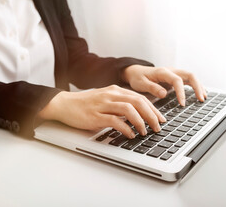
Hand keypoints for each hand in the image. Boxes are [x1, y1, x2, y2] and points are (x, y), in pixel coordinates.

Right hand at [38, 85, 165, 138]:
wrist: (64, 104)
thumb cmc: (85, 104)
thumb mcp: (105, 99)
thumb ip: (119, 104)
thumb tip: (137, 115)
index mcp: (115, 90)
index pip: (140, 97)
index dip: (153, 109)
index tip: (161, 119)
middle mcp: (111, 95)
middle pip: (138, 102)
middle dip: (151, 115)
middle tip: (158, 127)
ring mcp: (103, 104)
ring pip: (129, 109)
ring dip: (140, 121)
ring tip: (145, 132)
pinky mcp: (96, 116)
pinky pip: (115, 120)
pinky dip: (126, 128)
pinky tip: (130, 134)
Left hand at [122, 65, 206, 105]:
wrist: (135, 72)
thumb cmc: (137, 78)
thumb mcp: (141, 84)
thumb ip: (152, 88)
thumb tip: (164, 94)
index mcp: (163, 72)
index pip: (177, 80)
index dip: (181, 92)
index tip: (182, 104)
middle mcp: (171, 71)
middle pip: (189, 75)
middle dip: (197, 86)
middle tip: (201, 99)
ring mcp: (174, 73)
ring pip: (191, 77)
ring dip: (199, 86)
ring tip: (203, 97)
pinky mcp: (175, 77)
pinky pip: (188, 80)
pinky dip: (196, 86)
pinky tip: (200, 93)